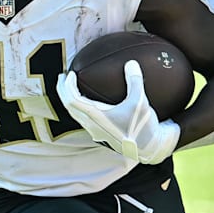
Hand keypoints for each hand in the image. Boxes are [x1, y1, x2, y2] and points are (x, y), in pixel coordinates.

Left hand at [56, 60, 179, 163]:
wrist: (150, 149)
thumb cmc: (143, 127)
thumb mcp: (141, 102)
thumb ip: (134, 81)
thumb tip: (131, 63)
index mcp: (96, 117)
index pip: (72, 100)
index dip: (67, 86)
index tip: (70, 74)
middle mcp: (92, 125)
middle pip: (69, 106)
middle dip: (63, 90)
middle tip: (63, 76)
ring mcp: (95, 130)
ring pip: (75, 113)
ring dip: (70, 98)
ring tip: (71, 86)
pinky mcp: (101, 133)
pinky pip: (83, 118)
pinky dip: (80, 106)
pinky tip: (88, 100)